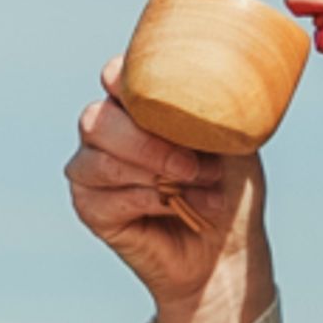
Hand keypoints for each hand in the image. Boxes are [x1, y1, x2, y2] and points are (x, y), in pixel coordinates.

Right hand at [67, 73, 270, 322]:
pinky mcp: (89, 207)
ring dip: (154, 175)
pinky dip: (146, 201)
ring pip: (98, 160)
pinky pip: (104, 198)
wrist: (228, 247)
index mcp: (135, 103)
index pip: (113, 76)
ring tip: (200, 188)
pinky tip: (175, 207)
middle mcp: (106, 131)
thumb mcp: (233, 137)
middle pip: (95, 120)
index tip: (165, 100)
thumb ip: (213, 104)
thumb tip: (215, 76)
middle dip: (147, 143)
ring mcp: (91, 169)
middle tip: (192, 165)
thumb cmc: (230, 185)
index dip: (128, 82)